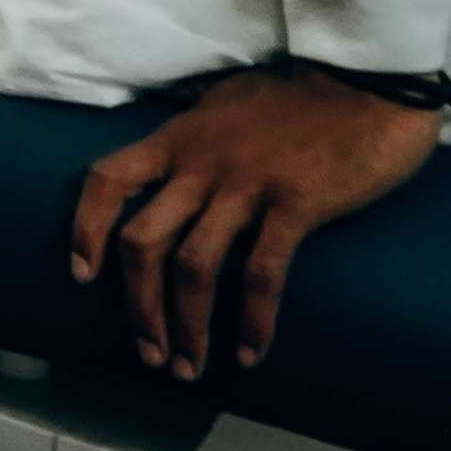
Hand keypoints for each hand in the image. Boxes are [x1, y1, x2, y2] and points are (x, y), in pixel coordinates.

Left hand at [68, 67, 441, 377]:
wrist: (366, 81)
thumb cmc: (299, 94)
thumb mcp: (224, 103)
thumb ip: (195, 135)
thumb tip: (173, 158)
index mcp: (177, 138)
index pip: (107, 180)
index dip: (86, 229)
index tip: (83, 275)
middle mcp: (200, 164)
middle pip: (141, 242)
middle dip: (137, 307)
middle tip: (149, 352)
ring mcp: (245, 185)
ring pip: (193, 267)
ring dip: (186, 326)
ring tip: (188, 369)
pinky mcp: (295, 204)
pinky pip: (261, 274)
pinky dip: (253, 320)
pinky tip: (250, 353)